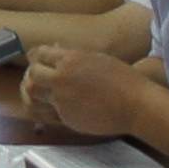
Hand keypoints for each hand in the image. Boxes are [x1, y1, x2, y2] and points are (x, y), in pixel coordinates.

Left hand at [16, 47, 135, 133]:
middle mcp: (62, 79)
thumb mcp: (96, 58)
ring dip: (32, 92)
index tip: (36, 59)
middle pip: (32, 75)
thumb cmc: (123, 80)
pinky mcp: (66, 118)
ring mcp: (62, 100)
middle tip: (37, 76)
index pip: (39, 54)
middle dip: (32, 74)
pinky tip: (51, 105)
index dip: (36, 56)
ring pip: (32, 95)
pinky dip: (45, 108)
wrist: (136, 105)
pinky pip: (46, 112)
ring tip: (38, 92)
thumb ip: (72, 55)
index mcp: (70, 59)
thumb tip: (56, 49)